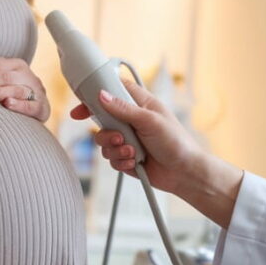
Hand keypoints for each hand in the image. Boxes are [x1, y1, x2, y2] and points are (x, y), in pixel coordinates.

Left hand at [0, 50, 49, 121]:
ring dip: (0, 91)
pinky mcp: (41, 107)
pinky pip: (31, 105)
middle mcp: (26, 75)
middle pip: (4, 76)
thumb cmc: (16, 87)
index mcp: (16, 65)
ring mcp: (35, 91)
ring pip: (17, 89)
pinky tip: (7, 104)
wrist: (41, 106)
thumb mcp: (4, 74)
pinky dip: (19, 105)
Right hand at [69, 80, 201, 195]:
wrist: (184, 173)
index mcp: (140, 104)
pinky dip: (121, 161)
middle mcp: (131, 120)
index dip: (95, 96)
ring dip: (115, 149)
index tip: (81, 109)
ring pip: (103, 141)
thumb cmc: (176, 142)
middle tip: (119, 137)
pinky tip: (135, 162)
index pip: (112, 91)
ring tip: (133, 152)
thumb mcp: (151, 121)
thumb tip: (102, 96)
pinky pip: (110, 158)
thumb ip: (124, 109)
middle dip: (107, 132)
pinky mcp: (126, 156)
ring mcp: (128, 139)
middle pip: (102, 119)